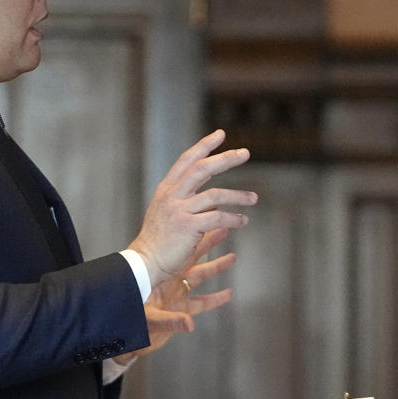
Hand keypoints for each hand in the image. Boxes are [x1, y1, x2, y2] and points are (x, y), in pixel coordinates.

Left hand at [115, 236, 235, 361]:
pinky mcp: (179, 311)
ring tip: (231, 258)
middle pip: (194, 256)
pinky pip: (201, 303)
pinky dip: (215, 299)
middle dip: (209, 243)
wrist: (125, 336)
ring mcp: (176, 295)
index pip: (184, 252)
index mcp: (163, 277)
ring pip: (201, 276)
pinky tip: (228, 294)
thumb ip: (172, 322)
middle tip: (223, 228)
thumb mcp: (151, 320)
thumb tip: (190, 325)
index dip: (197, 239)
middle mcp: (171, 282)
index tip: (207, 225)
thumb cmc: (132, 323)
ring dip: (216, 267)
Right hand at [128, 130, 256, 286]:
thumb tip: (214, 202)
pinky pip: (217, 217)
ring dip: (237, 196)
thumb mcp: (170, 216)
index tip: (220, 134)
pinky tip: (243, 220)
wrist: (144, 264)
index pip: (186, 161)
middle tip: (245, 153)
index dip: (204, 146)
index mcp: (166, 190)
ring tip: (253, 199)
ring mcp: (179, 210)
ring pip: (215, 194)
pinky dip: (233, 218)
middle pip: (202, 169)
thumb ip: (189, 205)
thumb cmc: (159, 243)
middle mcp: (172, 196)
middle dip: (225, 159)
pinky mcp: (187, 226)